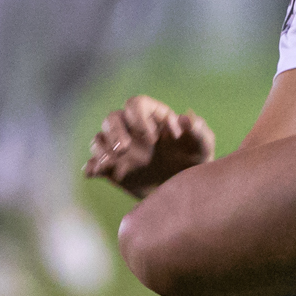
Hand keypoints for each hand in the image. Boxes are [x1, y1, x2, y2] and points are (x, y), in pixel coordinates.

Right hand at [83, 94, 215, 199]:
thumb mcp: (203, 147)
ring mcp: (121, 150)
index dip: (140, 117)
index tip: (153, 138)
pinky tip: (94, 172)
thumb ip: (199, 130)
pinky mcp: (112, 169)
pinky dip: (91, 167)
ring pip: (99, 138)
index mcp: (153, 117)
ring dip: (100, 148)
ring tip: (111, 162)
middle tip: (124, 148)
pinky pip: (94, 164)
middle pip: (112, 118)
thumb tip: (184, 117)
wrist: (185, 192)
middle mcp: (133, 130)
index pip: (136, 103)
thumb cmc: (196, 162)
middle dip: (115, 131)